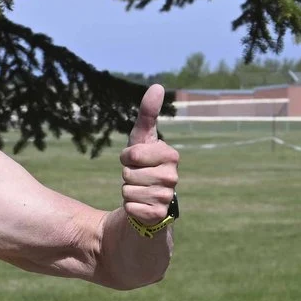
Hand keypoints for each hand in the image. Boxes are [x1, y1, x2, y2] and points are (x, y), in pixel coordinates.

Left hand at [119, 83, 179, 226]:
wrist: (147, 200)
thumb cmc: (143, 164)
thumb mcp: (141, 139)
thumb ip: (147, 113)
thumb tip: (157, 86)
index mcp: (171, 155)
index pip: (132, 154)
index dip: (127, 157)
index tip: (134, 160)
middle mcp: (173, 177)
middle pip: (128, 173)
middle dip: (126, 175)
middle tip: (138, 177)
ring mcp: (167, 197)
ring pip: (127, 190)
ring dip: (127, 190)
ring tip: (139, 190)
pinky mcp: (158, 215)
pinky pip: (129, 207)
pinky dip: (129, 207)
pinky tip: (140, 205)